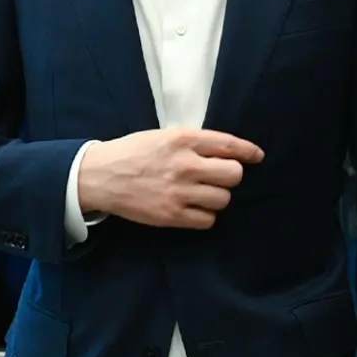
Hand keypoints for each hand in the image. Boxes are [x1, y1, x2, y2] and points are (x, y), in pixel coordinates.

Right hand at [77, 128, 262, 228]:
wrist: (99, 176)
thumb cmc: (132, 153)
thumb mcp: (163, 135)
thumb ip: (193, 142)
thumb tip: (225, 151)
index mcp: (183, 140)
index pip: (228, 145)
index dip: (248, 151)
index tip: (257, 156)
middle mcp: (184, 165)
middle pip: (234, 175)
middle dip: (231, 176)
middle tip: (218, 177)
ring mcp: (179, 192)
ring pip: (223, 199)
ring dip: (217, 197)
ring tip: (201, 193)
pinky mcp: (171, 215)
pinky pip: (207, 220)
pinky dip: (205, 216)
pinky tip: (193, 208)